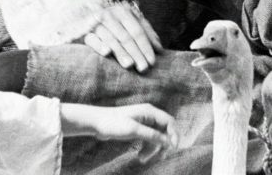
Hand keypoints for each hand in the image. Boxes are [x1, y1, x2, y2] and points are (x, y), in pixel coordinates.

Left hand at [60, 103, 178, 163]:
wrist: (96, 122)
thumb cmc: (113, 123)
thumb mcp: (134, 130)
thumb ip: (152, 135)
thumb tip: (168, 141)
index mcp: (149, 111)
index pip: (169, 122)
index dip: (174, 134)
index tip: (173, 148)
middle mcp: (148, 115)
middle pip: (164, 131)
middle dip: (162, 144)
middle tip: (160, 157)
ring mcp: (143, 122)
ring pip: (155, 137)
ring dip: (152, 149)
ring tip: (142, 159)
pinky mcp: (137, 129)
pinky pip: (147, 139)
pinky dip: (146, 148)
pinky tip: (139, 156)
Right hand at [83, 1, 162, 72]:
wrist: (77, 9)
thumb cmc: (110, 22)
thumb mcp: (127, 22)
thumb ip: (144, 32)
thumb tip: (160, 49)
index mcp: (123, 12)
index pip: (138, 31)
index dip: (146, 46)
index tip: (152, 62)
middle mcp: (110, 15)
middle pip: (126, 37)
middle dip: (136, 53)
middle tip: (144, 68)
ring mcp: (96, 22)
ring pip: (111, 38)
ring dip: (121, 52)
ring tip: (129, 65)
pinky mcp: (82, 31)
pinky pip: (92, 39)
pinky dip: (99, 44)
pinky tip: (107, 52)